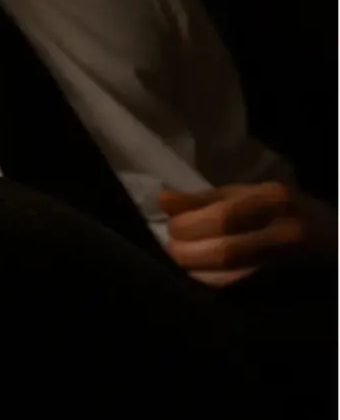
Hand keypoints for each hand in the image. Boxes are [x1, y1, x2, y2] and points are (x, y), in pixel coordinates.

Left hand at [159, 182, 336, 286]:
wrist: (334, 243)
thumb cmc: (283, 213)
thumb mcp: (252, 195)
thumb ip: (207, 198)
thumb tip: (163, 201)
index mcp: (275, 200)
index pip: (221, 216)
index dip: (187, 224)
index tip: (171, 224)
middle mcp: (286, 234)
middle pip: (223, 250)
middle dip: (186, 249)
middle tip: (173, 245)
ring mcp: (287, 266)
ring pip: (228, 277)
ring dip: (193, 269)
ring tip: (184, 259)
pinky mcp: (280, 290)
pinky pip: (235, 292)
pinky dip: (209, 283)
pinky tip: (201, 275)